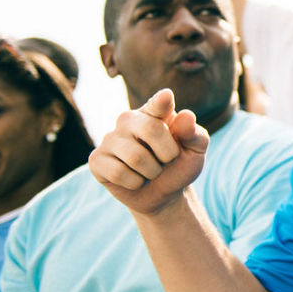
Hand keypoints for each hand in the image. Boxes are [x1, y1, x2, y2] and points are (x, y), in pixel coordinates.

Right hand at [88, 88, 208, 214]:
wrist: (163, 193)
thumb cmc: (179, 165)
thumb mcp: (195, 151)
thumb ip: (195, 134)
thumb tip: (186, 116)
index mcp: (154, 112)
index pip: (158, 104)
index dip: (161, 102)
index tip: (166, 97)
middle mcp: (128, 120)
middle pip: (151, 129)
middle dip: (168, 154)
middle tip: (167, 160)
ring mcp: (109, 139)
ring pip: (136, 157)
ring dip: (152, 172)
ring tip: (151, 171)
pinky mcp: (96, 160)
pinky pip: (119, 173)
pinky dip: (136, 183)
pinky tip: (135, 179)